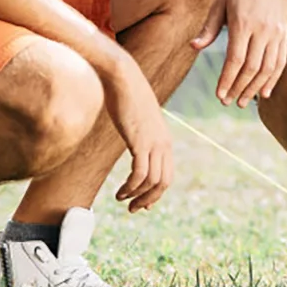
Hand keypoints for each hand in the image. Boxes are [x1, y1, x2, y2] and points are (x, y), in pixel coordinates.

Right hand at [97, 49, 173, 213]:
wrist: (123, 78)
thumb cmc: (126, 97)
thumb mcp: (138, 122)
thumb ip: (140, 137)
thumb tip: (136, 147)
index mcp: (164, 140)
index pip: (167, 175)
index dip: (156, 193)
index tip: (142, 203)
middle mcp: (163, 143)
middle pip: (163, 182)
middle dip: (149, 200)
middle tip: (133, 209)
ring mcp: (154, 142)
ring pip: (152, 182)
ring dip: (136, 196)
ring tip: (122, 199)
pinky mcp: (140, 141)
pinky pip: (139, 174)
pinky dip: (130, 188)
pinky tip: (119, 192)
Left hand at [192, 0, 286, 107]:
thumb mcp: (219, 4)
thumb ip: (209, 29)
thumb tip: (194, 47)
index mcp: (243, 23)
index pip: (235, 59)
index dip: (227, 80)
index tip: (219, 94)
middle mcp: (263, 29)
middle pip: (252, 68)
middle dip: (239, 88)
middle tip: (228, 102)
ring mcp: (277, 32)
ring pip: (268, 68)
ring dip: (255, 88)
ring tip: (243, 101)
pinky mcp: (285, 32)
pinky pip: (281, 60)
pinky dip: (274, 78)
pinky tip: (265, 92)